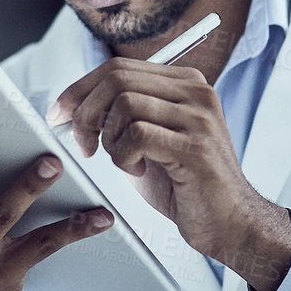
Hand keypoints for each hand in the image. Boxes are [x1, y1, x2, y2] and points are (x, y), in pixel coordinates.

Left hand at [49, 58, 290, 281]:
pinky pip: (137, 135)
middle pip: (117, 78)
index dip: (80, 89)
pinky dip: (124, 157)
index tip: (60, 115)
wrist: (231, 223)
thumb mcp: (151, 140)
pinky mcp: (196, 148)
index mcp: (186, 84)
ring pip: (125, 104)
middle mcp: (197, 92)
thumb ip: (124, 116)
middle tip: (83, 145)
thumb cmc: (186, 185)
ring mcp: (199, 118)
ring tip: (122, 161)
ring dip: (109, 138)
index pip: (118, 67)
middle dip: (86, 112)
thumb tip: (74, 106)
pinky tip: (139, 170)